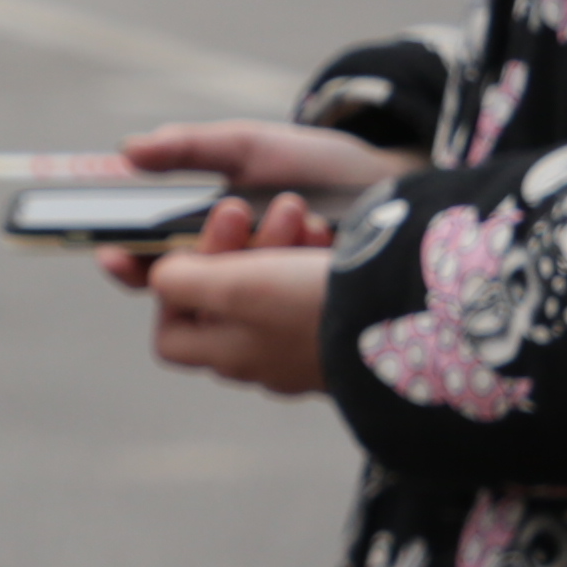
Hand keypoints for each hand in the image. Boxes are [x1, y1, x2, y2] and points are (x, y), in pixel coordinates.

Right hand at [87, 118, 394, 302]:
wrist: (393, 185)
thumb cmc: (315, 166)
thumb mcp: (249, 147)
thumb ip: (190, 148)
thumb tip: (129, 150)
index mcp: (204, 245)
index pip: (150, 272)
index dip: (128, 268)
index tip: (116, 255)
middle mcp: (231, 285)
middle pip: (192, 293)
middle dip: (211, 253)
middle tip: (233, 210)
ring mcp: (270, 308)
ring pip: (241, 306)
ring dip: (262, 257)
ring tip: (296, 212)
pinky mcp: (307, 322)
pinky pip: (289, 315)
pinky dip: (300, 276)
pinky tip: (323, 242)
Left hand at [137, 195, 337, 395]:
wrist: (406, 318)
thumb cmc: (311, 305)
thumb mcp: (231, 287)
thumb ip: (180, 282)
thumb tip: (159, 278)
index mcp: (228, 355)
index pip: (172, 335)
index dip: (169, 295)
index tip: (189, 254)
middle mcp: (262, 359)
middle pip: (221, 301)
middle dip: (230, 247)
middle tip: (244, 208)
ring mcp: (304, 349)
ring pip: (269, 287)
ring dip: (273, 241)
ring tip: (297, 211)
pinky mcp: (343, 330)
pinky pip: (314, 288)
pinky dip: (312, 255)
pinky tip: (326, 234)